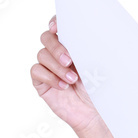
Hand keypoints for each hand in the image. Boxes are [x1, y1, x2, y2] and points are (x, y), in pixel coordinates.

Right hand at [30, 15, 103, 133]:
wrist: (96, 114)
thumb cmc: (100, 90)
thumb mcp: (98, 67)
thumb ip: (89, 49)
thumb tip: (87, 36)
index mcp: (73, 45)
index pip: (59, 26)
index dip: (55, 22)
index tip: (56, 28)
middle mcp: (59, 54)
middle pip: (46, 38)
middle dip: (56, 47)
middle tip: (69, 61)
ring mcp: (49, 68)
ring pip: (42, 55)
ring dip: (57, 66)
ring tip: (72, 80)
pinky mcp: (42, 82)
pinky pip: (37, 71)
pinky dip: (49, 77)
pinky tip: (63, 86)